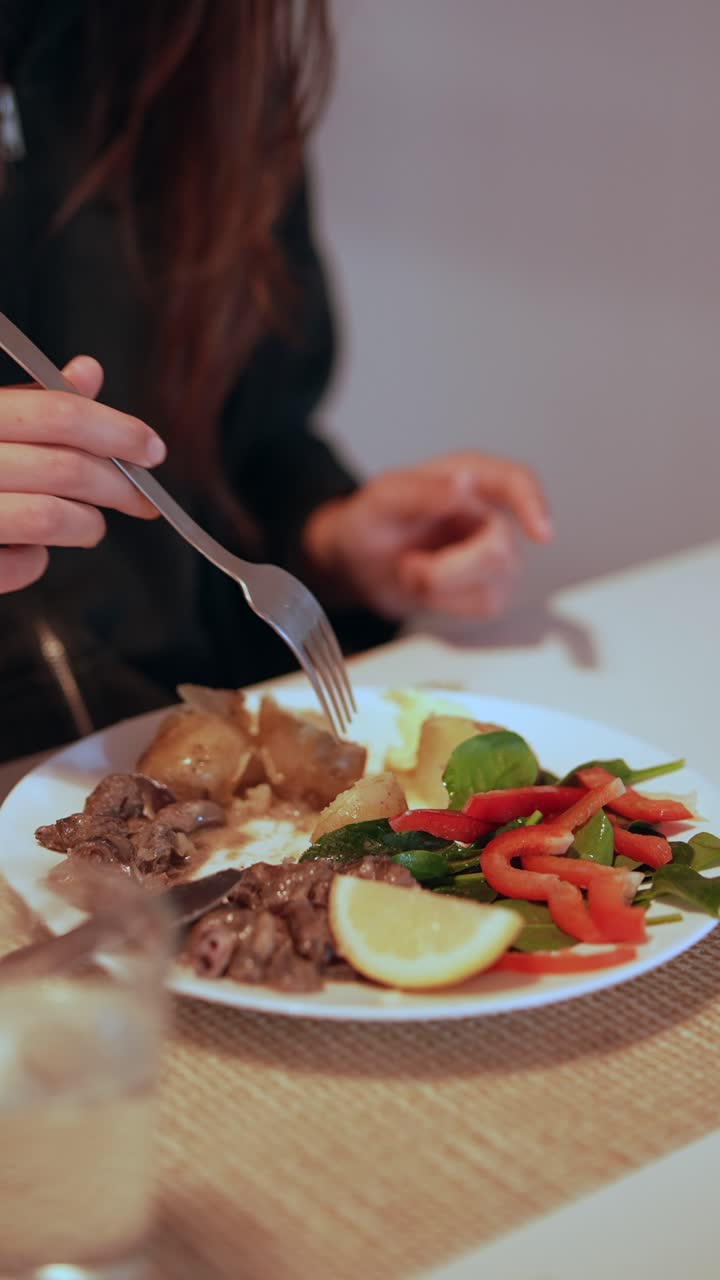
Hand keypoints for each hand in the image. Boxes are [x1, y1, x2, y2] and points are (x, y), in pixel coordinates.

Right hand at [0, 356, 165, 593]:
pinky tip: (30, 551)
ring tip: (89, 526)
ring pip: (53, 519)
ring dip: (88, 526)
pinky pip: (23, 565)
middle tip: (141, 497)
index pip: (57, 413)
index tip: (152, 449)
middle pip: (67, 468)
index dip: (117, 430)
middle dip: (119, 485)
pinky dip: (38, 562)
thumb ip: (30, 401)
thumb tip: (87, 372)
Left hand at [303, 452, 552, 620]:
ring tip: (412, 571)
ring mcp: (491, 551)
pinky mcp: (486, 586)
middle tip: (410, 566)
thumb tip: (463, 485)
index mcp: (469, 475)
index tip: (541, 533)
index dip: (534, 505)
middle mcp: (487, 511)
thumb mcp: (383, 499)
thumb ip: (422, 491)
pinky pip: (485, 606)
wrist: (355, 563)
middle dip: (449, 570)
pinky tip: (426, 588)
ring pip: (495, 583)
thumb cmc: (370, 520)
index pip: (516, 483)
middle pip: (500, 550)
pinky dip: (447, 604)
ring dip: (442, 588)